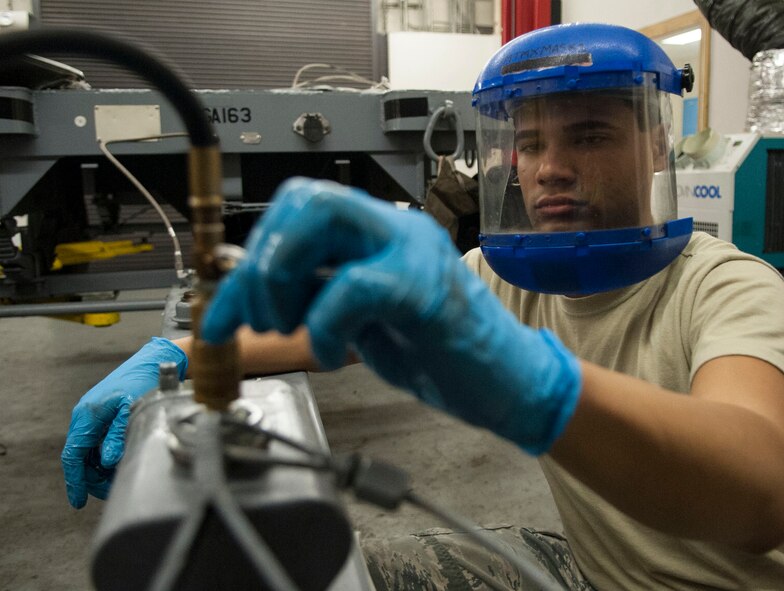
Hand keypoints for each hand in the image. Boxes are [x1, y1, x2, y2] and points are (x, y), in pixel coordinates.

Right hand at [61, 337, 186, 507]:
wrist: (154, 362)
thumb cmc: (142, 382)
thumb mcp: (130, 409)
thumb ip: (117, 434)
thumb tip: (107, 461)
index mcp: (86, 417)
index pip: (74, 455)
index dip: (75, 480)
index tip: (78, 502)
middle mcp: (85, 417)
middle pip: (81, 458)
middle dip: (92, 478)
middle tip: (110, 492)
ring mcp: (94, 417)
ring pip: (90, 452)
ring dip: (100, 469)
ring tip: (118, 480)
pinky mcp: (105, 416)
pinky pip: (99, 443)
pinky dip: (106, 457)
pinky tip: (120, 464)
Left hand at [203, 178, 580, 453]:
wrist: (505, 382)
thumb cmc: (435, 349)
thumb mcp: (358, 317)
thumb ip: (313, 293)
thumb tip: (246, 293)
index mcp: (374, 231)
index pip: (295, 210)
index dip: (248, 258)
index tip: (222, 311)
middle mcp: (392, 227)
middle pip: (304, 197)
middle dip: (263, 260)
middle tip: (265, 317)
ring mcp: (411, 250)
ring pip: (322, 217)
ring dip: (281, 280)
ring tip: (291, 329)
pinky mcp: (425, 288)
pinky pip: (352, 285)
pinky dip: (324, 325)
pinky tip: (333, 353)